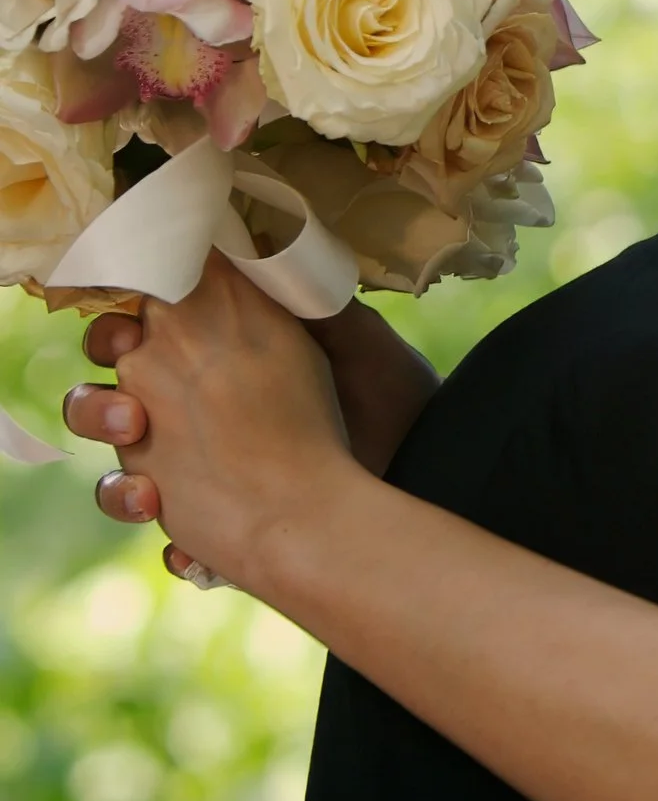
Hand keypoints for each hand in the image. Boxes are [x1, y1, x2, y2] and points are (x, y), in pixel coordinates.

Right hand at [67, 286, 438, 539]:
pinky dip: (156, 530)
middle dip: (99, 399)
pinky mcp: (201, 520)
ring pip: (115, 465)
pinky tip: (188, 549)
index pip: (145, 329)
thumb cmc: (390, 394)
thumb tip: (246, 251)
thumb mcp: (349, 335)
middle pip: (108, 393)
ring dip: (114, 468)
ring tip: (148, 470)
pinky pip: (153, 524)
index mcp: (221, 353)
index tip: (128, 323)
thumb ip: (292, 296)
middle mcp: (196, 405)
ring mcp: (193, 464)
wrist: (416, 467)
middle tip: (136, 412)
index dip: (121, 323)